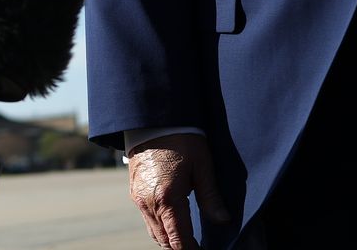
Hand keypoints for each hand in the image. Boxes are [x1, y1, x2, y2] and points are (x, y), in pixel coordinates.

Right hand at [127, 134, 225, 248]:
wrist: (152, 120)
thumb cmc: (181, 139)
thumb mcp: (202, 165)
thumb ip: (211, 196)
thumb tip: (223, 219)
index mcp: (167, 198)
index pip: (179, 239)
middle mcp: (148, 203)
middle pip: (164, 240)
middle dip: (181, 247)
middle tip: (198, 246)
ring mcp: (138, 198)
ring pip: (154, 232)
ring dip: (170, 238)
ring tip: (188, 237)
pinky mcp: (134, 192)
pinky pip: (147, 219)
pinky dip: (160, 226)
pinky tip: (174, 221)